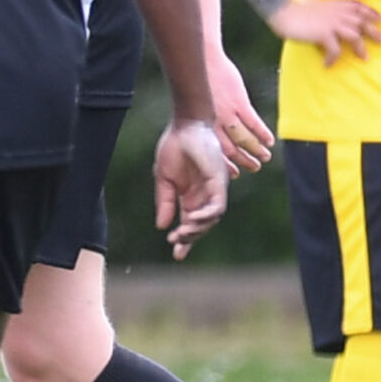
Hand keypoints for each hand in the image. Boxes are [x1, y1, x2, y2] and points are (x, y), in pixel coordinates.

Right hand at [151, 119, 229, 258]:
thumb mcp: (164, 179)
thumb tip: (161, 225)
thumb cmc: (174, 148)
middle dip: (189, 239)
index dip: (185, 240)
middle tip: (176, 246)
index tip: (177, 255)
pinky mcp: (219, 183)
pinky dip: (205, 216)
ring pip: (211, 219)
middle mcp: (204, 196)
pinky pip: (217, 206)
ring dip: (197, 229)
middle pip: (202, 225)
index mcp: (190, 196)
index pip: (190, 223)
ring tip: (181, 234)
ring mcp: (213, 190)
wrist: (185, 126)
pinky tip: (191, 219)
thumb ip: (165, 202)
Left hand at [205, 50, 273, 173]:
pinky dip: (263, 134)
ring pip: (244, 140)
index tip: (236, 174)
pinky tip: (270, 141)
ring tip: (265, 157)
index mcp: (204, 125)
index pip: (216, 153)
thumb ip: (209, 121)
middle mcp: (214, 123)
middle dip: (245, 161)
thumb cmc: (201, 81)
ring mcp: (227, 113)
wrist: (205, 61)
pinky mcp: (239, 103)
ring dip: (257, 150)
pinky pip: (254, 124)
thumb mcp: (199, 105)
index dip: (226, 166)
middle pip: (231, 150)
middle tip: (256, 167)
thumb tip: (216, 135)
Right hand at [268, 0, 380, 65]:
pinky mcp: (324, 33)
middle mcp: (338, 13)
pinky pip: (334, 49)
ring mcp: (332, 23)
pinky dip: (333, 58)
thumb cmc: (294, 8)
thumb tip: (321, 11)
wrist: (283, 11)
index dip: (371, 13)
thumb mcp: (313, 3)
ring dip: (360, 48)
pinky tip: (328, 64)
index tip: (380, 20)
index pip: (359, 7)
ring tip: (364, 58)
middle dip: (374, 32)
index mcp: (336, 5)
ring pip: (355, 36)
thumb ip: (323, 7)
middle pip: (362, 22)